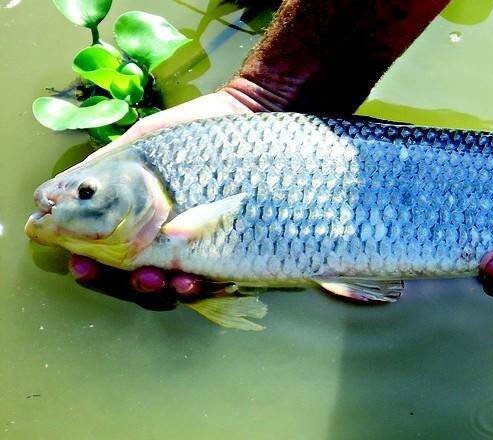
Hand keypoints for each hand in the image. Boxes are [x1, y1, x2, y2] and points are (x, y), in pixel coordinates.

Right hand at [70, 90, 253, 301]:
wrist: (249, 114)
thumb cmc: (193, 130)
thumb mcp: (144, 140)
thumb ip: (107, 166)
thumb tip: (56, 194)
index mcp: (136, 219)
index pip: (105, 257)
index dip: (91, 268)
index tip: (83, 266)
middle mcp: (164, 239)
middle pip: (137, 281)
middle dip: (133, 287)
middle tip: (138, 278)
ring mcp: (197, 247)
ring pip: (174, 287)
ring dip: (168, 292)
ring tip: (172, 283)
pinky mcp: (231, 249)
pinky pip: (216, 281)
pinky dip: (206, 287)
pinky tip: (201, 282)